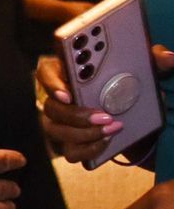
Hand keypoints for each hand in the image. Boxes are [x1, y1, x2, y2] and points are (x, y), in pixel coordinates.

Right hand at [41, 46, 173, 164]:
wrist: (142, 117)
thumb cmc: (135, 86)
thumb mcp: (146, 67)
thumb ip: (154, 58)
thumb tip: (169, 58)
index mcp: (70, 73)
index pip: (46, 72)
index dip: (51, 83)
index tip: (68, 93)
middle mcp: (62, 98)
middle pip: (51, 107)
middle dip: (75, 114)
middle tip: (102, 115)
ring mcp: (63, 122)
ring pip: (56, 131)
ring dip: (83, 133)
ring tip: (112, 128)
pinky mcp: (73, 142)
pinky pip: (71, 151)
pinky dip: (89, 148)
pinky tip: (108, 140)